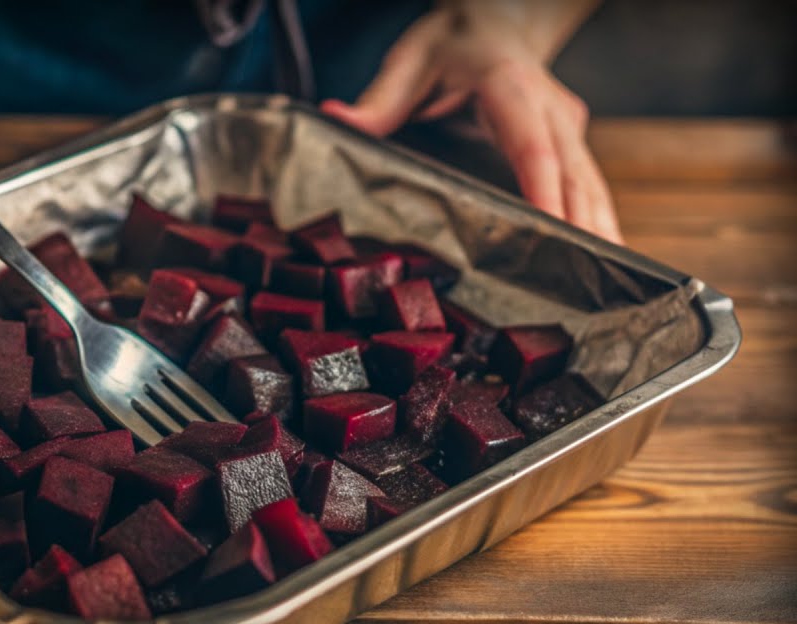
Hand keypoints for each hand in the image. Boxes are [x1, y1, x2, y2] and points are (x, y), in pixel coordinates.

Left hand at [321, 6, 620, 242]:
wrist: (496, 16)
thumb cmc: (451, 41)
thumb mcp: (410, 59)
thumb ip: (379, 97)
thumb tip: (338, 117)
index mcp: (509, 85)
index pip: (531, 144)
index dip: (543, 188)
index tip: (551, 227)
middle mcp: (548, 106)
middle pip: (572, 171)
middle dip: (583, 222)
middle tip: (593, 271)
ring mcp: (565, 122)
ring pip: (589, 180)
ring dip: (601, 226)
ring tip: (611, 273)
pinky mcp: (570, 138)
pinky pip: (586, 182)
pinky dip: (595, 217)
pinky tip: (603, 253)